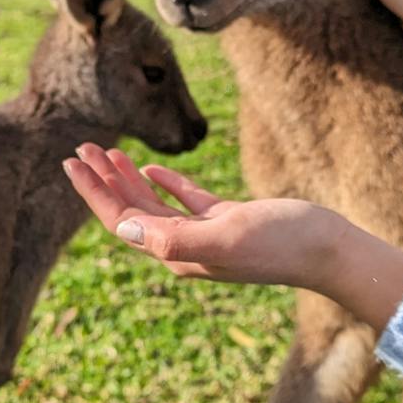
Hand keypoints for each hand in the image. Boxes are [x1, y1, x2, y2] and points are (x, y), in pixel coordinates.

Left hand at [62, 145, 344, 286]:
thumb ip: (175, 236)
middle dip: (103, 181)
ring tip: (107, 152)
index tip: (72, 163)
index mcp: (178, 253)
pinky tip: (150, 168)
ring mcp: (207, 235)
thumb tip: (124, 228)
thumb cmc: (282, 243)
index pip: (122, 221)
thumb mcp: (226, 236)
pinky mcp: (228, 222)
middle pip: (132, 212)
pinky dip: (165, 184)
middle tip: (81, 148)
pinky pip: (185, 202)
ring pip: (155, 206)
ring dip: (128, 179)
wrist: (330, 250)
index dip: (94, 192)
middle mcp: (186, 248)